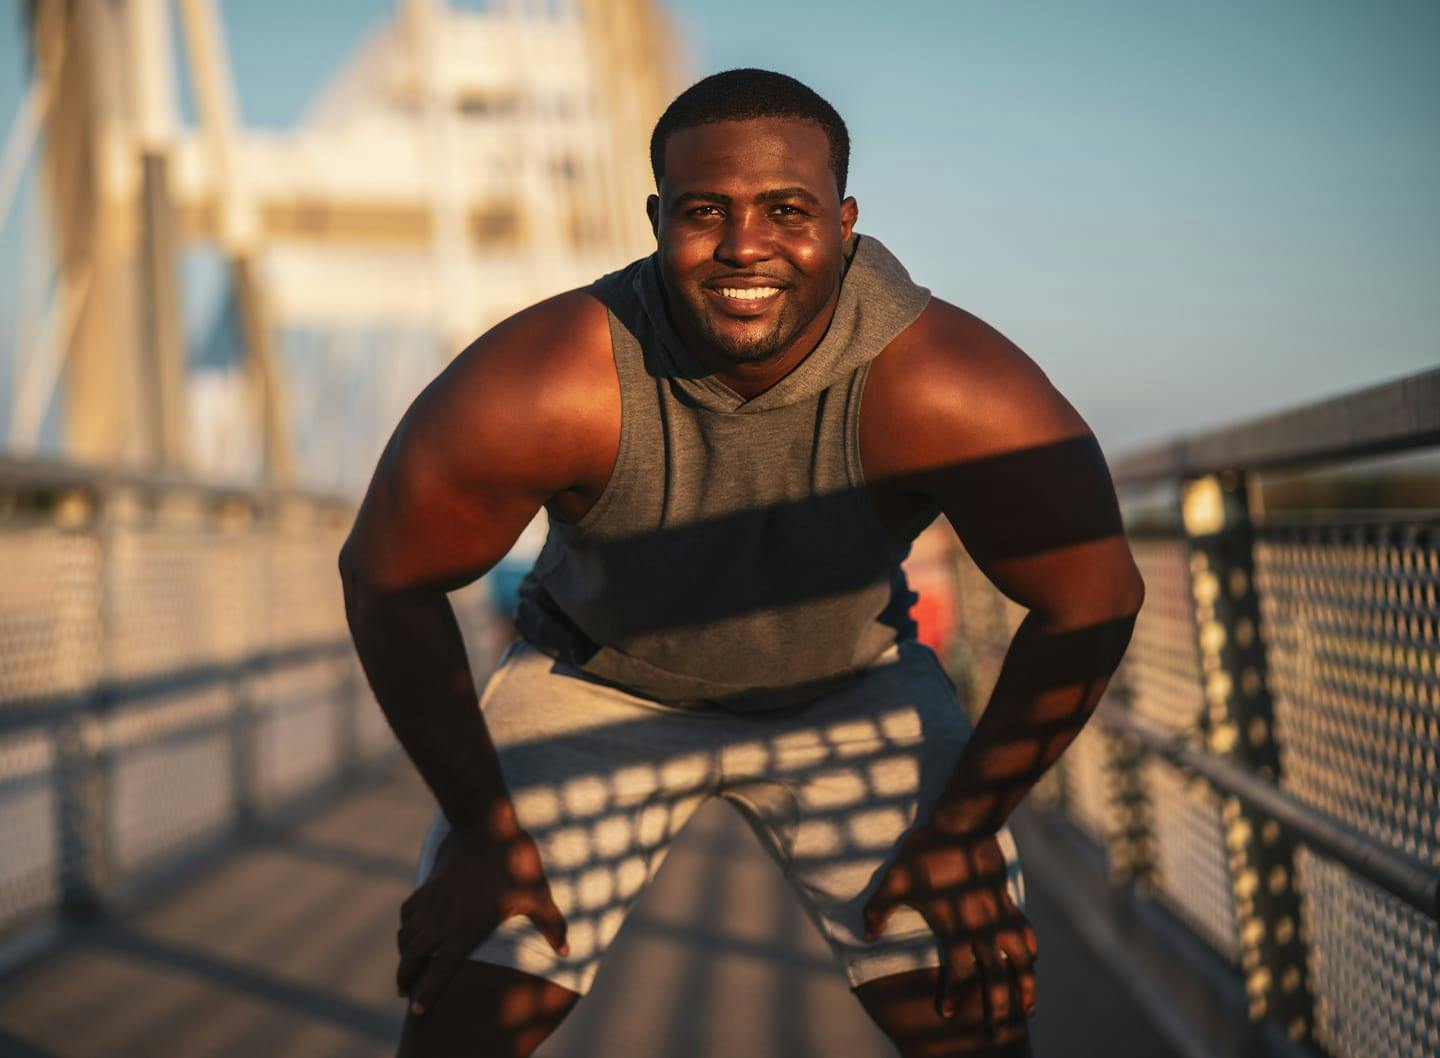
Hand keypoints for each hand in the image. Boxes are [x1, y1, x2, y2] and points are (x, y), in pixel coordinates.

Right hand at [397, 814, 568, 1015]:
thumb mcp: (538, 895)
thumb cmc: (515, 863)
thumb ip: (551, 925)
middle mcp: (444, 918)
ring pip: (407, 934)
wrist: (486, 825)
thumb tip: (566, 951)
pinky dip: (405, 923)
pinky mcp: (430, 883)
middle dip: (405, 976)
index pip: (441, 968)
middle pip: (414, 955)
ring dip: (404, 952)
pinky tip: (410, 927)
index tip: (417, 1010)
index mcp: (467, 928)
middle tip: (402, 991)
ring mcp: (433, 900)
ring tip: (407, 964)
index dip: (427, 991)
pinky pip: (408, 909)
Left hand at [863, 824, 1036, 1027]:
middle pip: (996, 978)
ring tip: (1028, 1011)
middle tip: (996, 1035)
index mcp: (955, 928)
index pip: (958, 974)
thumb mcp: (895, 880)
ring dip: (1026, 988)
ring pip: (1022, 962)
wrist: (963, 824)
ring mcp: (1000, 918)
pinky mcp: (1009, 904)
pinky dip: (1030, 953)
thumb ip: (878, 909)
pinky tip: (1031, 963)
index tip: (948, 1016)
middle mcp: (982, 929)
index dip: (954, 997)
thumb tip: (865, 935)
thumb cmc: (925, 852)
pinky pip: (1026, 934)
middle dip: (998, 1009)